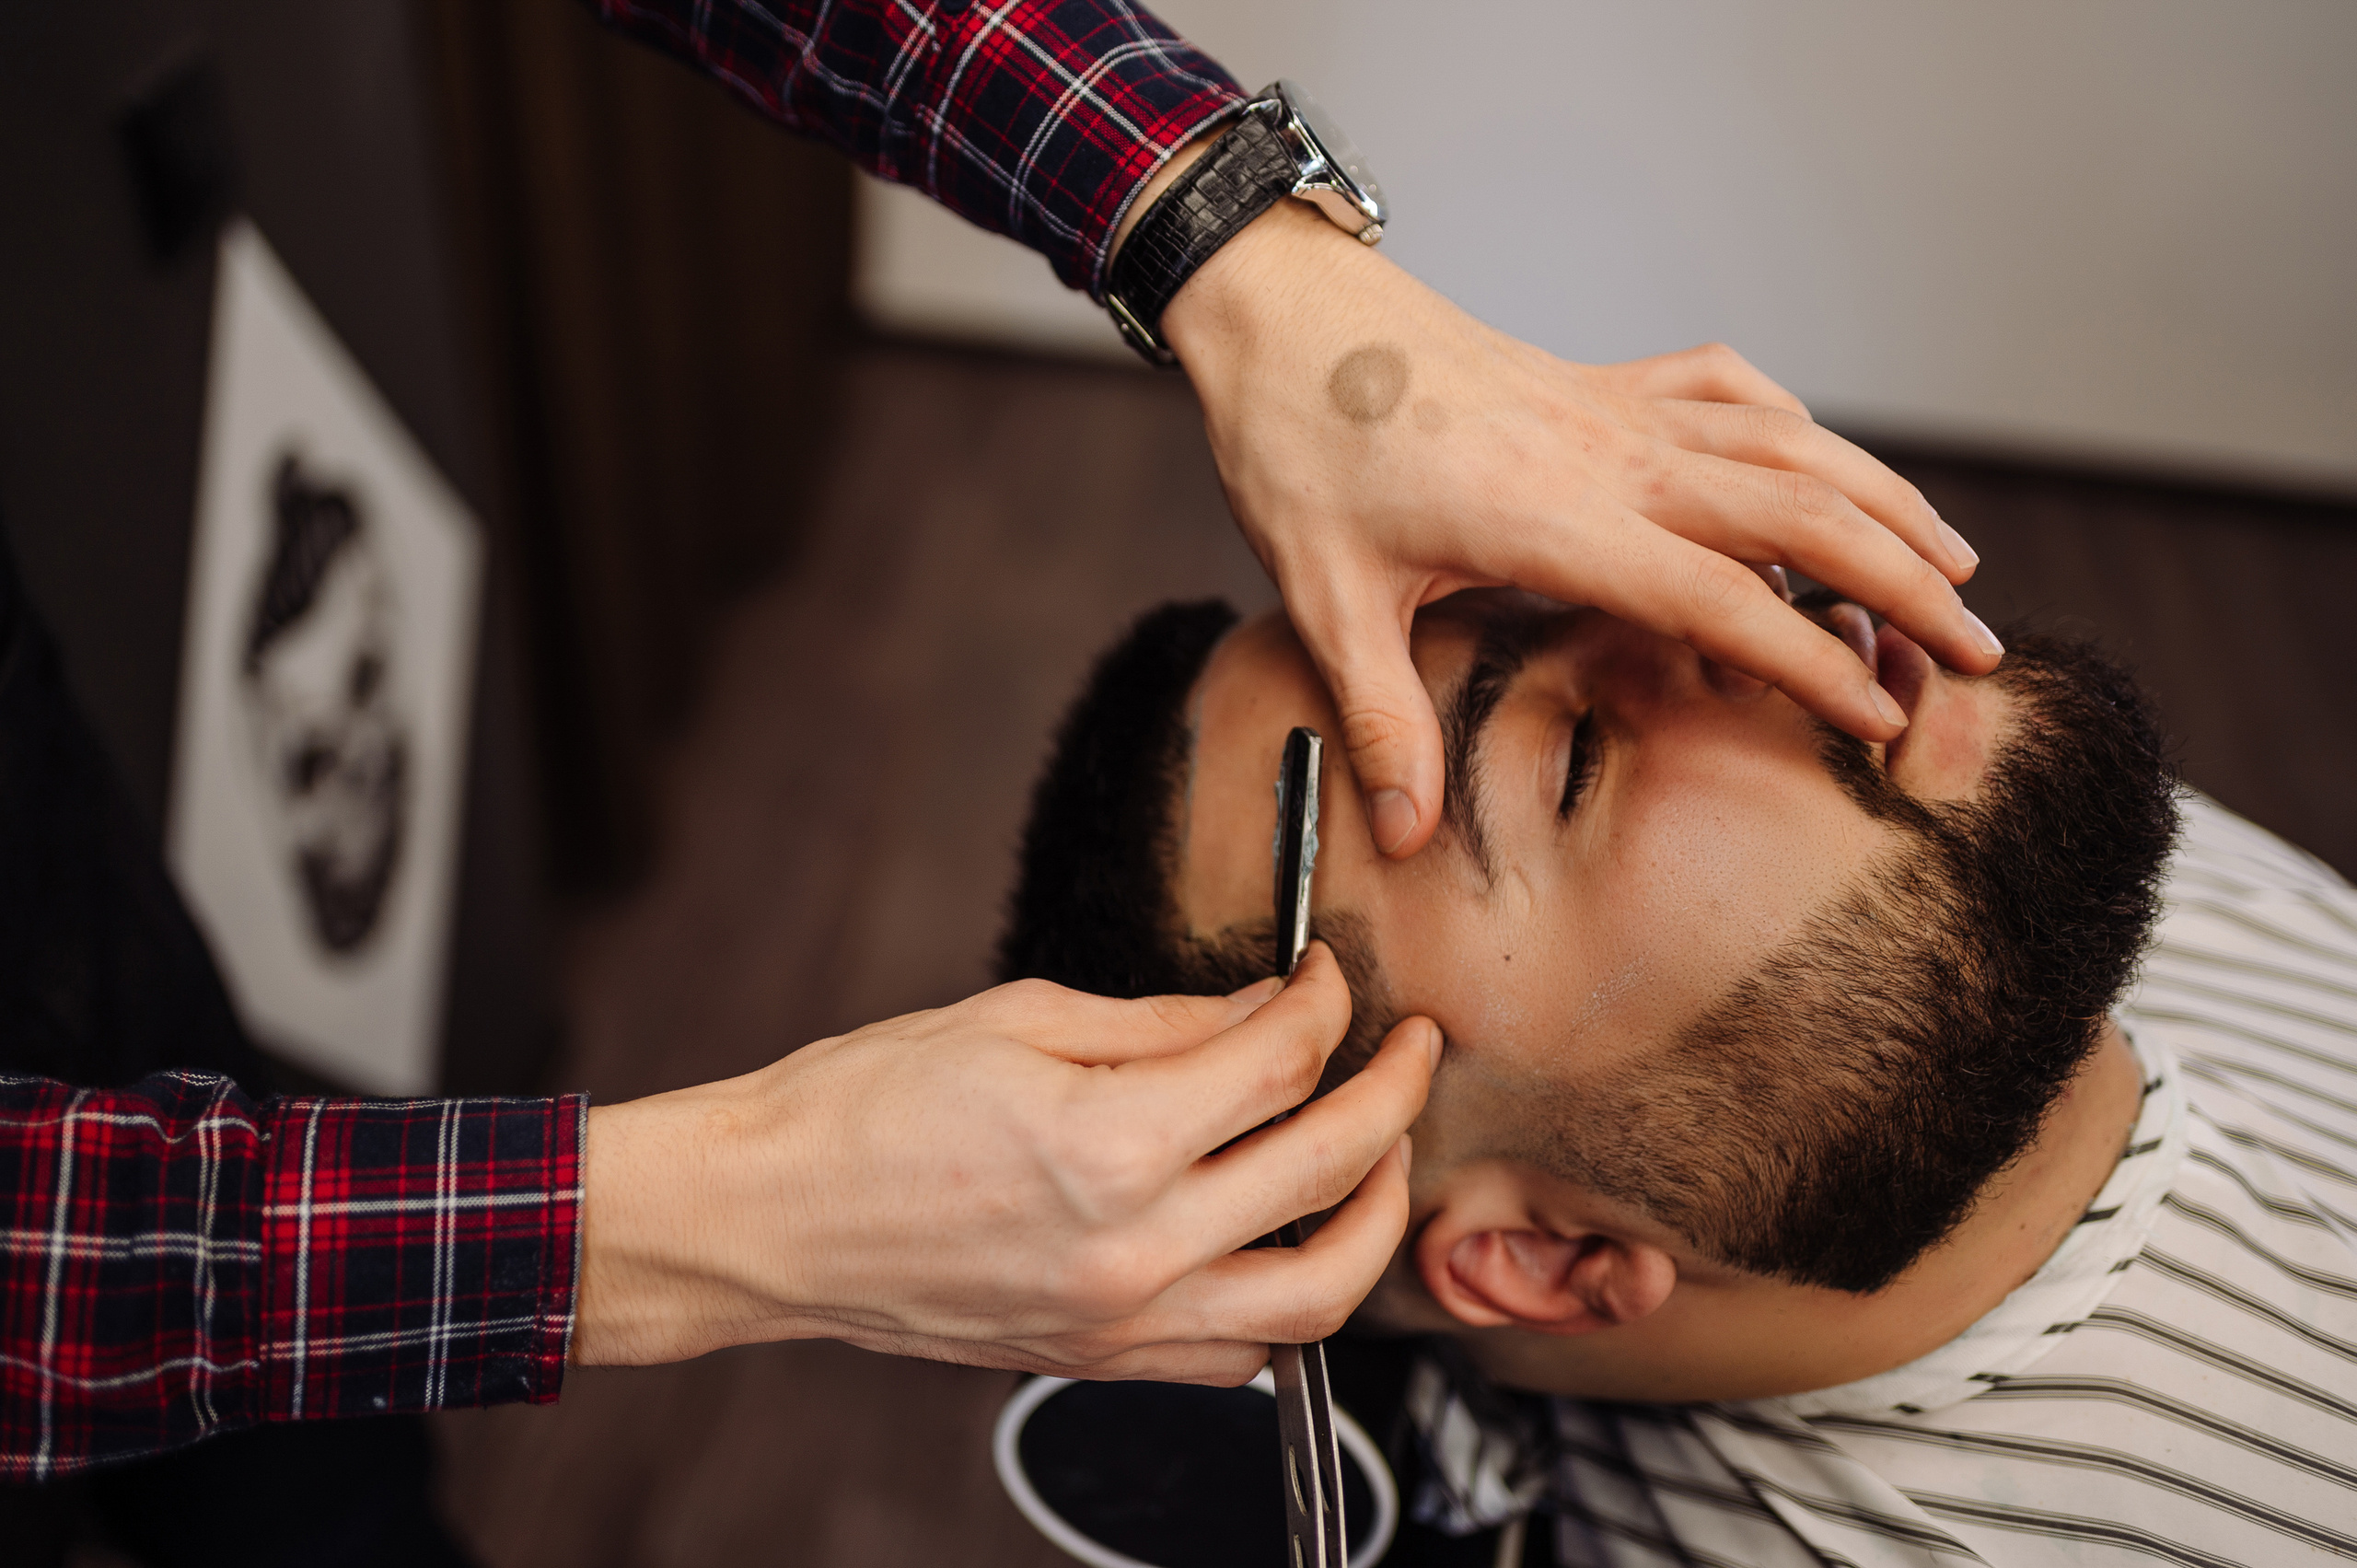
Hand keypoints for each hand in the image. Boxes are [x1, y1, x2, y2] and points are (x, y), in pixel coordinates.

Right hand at [571, 944, 1436, 1382]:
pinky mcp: (1102, 1360)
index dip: (1324, 1001)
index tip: (1326, 975)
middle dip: (1392, 1093)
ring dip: (1374, 1217)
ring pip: (1320, 1295)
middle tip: (1409, 1049)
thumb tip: (1263, 1010)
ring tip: (1382, 1159)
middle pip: (1328, 1168)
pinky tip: (1291, 1246)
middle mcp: (1132, 1246)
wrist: (770, 1220)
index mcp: (1109, 1140)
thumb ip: (1164, 1022)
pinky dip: (1296, 1306)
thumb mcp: (1017, 1021)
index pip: (1279, 1060)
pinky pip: (1244, 1358)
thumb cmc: (864, 1107)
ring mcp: (1122, 1319)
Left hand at [1157, 199, 2003, 857]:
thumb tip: (1405, 835)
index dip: (1812, 662)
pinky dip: (1801, 427)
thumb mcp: (1327, 601)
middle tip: (1980, 652)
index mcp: (1558, 520)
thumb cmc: (1303, 451)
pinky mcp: (1605, 377)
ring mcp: (1618, 406)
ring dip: (1884, 499)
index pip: (1723, 598)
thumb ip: (1383, 719)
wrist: (1287, 315)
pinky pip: (1734, 388)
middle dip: (1905, 583)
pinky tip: (1829, 461)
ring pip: (1792, 442)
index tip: (1883, 718)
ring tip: (1956, 564)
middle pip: (1801, 513)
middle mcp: (1613, 455)